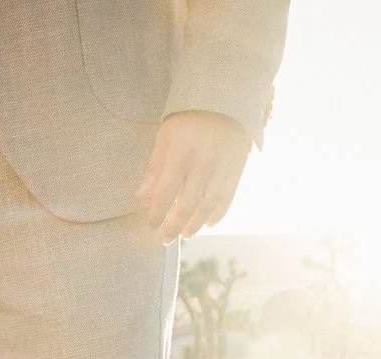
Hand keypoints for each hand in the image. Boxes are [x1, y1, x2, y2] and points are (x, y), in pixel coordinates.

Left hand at [136, 111, 252, 244]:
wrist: (226, 97)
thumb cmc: (188, 117)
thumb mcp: (166, 134)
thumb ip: (155, 166)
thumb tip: (141, 197)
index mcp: (181, 151)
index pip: (167, 191)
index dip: (158, 213)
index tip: (151, 226)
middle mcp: (204, 160)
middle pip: (188, 203)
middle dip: (175, 225)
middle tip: (166, 239)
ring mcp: (224, 165)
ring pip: (209, 204)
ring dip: (196, 223)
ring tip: (186, 234)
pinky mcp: (238, 166)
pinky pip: (228, 196)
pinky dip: (218, 213)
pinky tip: (209, 223)